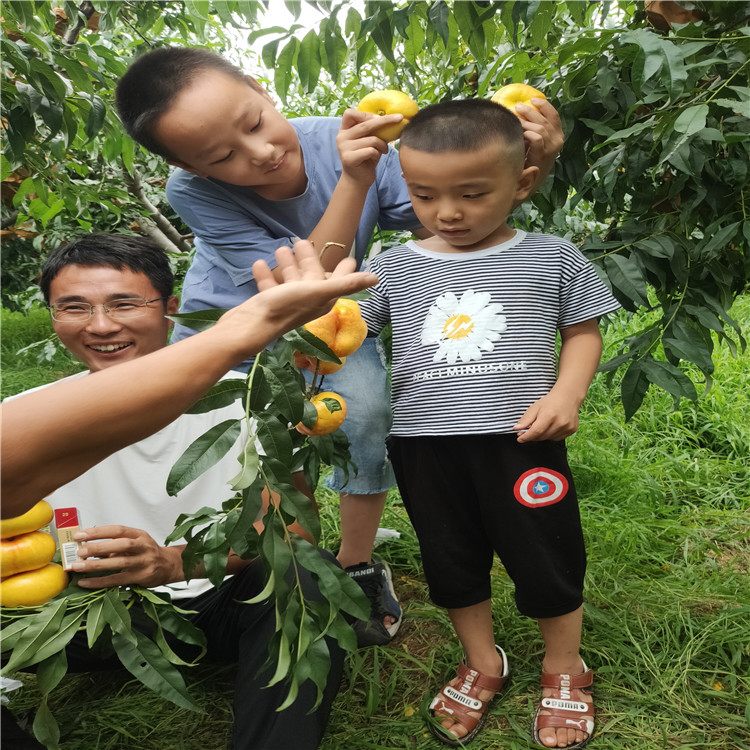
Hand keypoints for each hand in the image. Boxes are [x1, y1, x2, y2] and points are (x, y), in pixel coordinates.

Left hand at [71, 525, 183, 587]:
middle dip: (99, 547)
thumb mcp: (135, 543)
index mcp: (139, 535)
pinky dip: (100, 582)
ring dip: (96, 565)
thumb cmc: (147, 553)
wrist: (169, 565)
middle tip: (80, 551)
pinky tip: (86, 582)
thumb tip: (87, 546)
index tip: (80, 535)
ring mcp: (143, 562)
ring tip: (78, 567)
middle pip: (121, 545)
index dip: (98, 532)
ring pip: (119, 563)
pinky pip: (117, 580)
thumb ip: (115, 544)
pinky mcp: (141, 577)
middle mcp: (143, 546)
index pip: (118, 530)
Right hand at [241, 240, 377, 336]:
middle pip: (311, 277)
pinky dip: (266, 274)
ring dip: (288, 264)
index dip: (344, 271)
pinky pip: (269, 286)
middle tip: (304, 241)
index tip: (349, 258)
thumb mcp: (319, 291)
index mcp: (322, 299)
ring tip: (281, 248)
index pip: (337, 282)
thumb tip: (376, 278)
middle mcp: (307, 301)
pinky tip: (260, 262)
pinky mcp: (268, 303)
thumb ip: (346, 284)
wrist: (251, 326)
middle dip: (309, 260)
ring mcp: (286, 303)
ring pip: (290, 280)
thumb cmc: (286, 307)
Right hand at [336, 108, 397, 186]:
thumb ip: (373, 130)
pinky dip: (377, 153)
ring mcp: (343, 148)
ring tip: (384, 150)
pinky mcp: (349, 158)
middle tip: (399, 118)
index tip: (379, 117)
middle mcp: (341, 137)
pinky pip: (371, 150)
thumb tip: (391, 117)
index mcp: (344, 130)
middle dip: (385, 120)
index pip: (350, 113)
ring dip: (382, 144)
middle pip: (366, 123)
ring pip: (372, 139)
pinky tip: (376, 157)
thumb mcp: (368, 141)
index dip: (366, 114)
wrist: (358, 181)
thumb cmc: (366, 159)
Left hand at [513, 389, 580, 442]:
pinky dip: (550, 435)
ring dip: (541, 436)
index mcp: (549, 415)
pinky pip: (557, 438)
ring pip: (549, 438)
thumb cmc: (550, 402)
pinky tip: (550, 427)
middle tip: (526, 432)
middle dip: (532, 436)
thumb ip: (526, 419)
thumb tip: (516, 429)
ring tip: (540, 426)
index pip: (536, 431)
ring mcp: (567, 427)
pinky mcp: (572, 430)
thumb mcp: (535, 407)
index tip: (519, 439)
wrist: (568, 397)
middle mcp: (560, 423)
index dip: (526, 437)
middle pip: (542, 436)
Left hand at [515, 98, 563, 181]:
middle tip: (517, 107)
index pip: (554, 115)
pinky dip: (527, 133)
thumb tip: (522, 110)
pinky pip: (536, 138)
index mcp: (558, 136)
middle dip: (530, 112)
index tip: (533, 99)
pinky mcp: (542, 156)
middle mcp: (558, 141)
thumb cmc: (527, 162)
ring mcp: (551, 149)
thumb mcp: (534, 144)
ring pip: (540, 128)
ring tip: (515, 120)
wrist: (526, 184)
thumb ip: (534, 130)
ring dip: (526, 122)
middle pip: (544, 120)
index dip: (544, 106)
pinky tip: (519, 134)